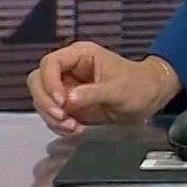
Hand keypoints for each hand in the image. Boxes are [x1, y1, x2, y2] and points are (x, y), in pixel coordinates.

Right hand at [26, 41, 179, 137]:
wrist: (148, 98)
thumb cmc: (138, 85)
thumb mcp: (119, 89)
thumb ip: (93, 93)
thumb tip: (68, 100)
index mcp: (80, 55)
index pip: (50, 63)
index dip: (49, 82)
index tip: (61, 102)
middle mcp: (68, 69)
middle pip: (38, 81)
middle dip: (46, 102)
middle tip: (63, 117)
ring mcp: (66, 87)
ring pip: (42, 99)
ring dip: (52, 117)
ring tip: (73, 127)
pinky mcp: (68, 104)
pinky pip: (52, 114)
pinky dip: (57, 124)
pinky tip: (74, 130)